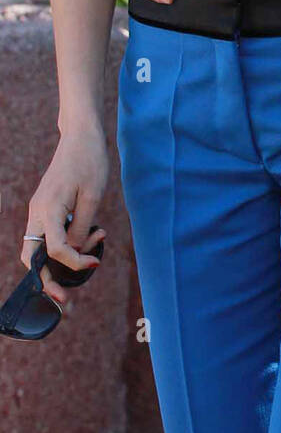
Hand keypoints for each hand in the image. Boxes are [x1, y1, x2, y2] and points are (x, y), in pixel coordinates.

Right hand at [22, 125, 108, 308]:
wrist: (80, 135)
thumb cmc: (89, 161)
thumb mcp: (92, 195)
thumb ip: (81, 227)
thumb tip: (74, 252)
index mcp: (48, 209)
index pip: (54, 250)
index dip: (74, 262)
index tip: (94, 262)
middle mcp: (37, 212)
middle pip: (32, 257)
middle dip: (47, 279)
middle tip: (65, 297)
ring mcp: (39, 210)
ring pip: (39, 249)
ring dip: (61, 259)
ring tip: (92, 253)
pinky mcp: (46, 208)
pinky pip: (49, 235)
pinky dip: (64, 242)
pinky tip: (91, 235)